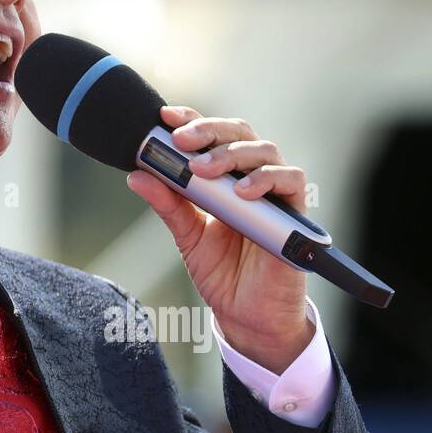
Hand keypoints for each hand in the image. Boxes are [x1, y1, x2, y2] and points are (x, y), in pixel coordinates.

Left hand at [125, 105, 314, 373]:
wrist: (246, 315)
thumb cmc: (222, 271)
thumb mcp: (186, 235)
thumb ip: (167, 204)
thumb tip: (136, 174)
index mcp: (224, 177)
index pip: (212, 135)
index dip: (192, 119)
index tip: (165, 117)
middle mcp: (251, 177)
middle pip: (239, 132)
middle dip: (209, 130)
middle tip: (182, 140)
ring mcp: (274, 193)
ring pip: (265, 150)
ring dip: (231, 154)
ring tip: (202, 170)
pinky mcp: (294, 214)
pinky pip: (292, 181)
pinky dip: (267, 178)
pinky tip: (242, 190)